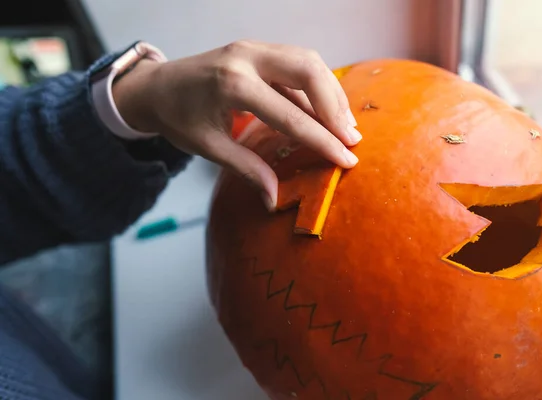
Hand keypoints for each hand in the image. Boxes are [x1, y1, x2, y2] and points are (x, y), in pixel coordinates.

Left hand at [112, 40, 360, 209]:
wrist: (155, 86)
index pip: (290, 115)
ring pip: (309, 61)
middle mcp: (246, 57)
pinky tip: (327, 110)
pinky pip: (298, 62)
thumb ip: (246, 169)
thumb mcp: (208, 147)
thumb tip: (274, 199)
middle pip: (309, 71)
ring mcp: (253, 48)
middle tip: (352, 139)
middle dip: (336, 107)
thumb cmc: (178, 118)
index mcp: (231, 84)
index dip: (321, 140)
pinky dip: (318, 86)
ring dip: (332, 93)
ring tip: (345, 126)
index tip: (346, 159)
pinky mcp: (258, 49)